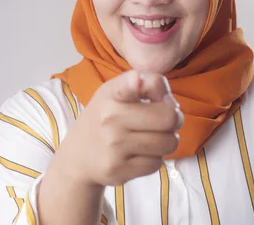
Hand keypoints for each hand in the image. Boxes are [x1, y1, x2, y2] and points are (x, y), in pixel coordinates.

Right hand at [55, 70, 182, 186]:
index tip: (136, 82)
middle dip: (175, 120)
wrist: (79, 154)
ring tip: (152, 137)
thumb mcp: (119, 91)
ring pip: (168, 143)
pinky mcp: (118, 170)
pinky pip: (157, 164)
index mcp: (112, 94)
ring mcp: (114, 147)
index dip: (135, 83)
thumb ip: (150, 84)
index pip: (127, 85)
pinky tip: (140, 152)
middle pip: (169, 118)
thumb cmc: (107, 116)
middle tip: (165, 121)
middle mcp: (110, 119)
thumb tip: (172, 104)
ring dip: (167, 140)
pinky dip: (154, 158)